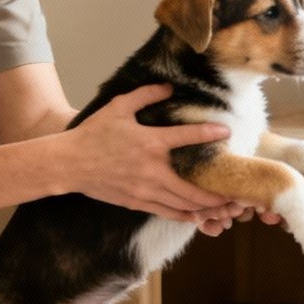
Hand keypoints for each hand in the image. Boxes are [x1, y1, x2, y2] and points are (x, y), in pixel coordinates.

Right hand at [65, 85, 235, 222]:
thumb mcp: (118, 107)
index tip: (227, 131)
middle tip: (237, 190)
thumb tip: (168, 86)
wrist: (67, 163)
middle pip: (194, 185)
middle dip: (219, 190)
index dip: (210, 133)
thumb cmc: (92, 134)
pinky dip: (185, 215)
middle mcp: (152, 169)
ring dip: (207, 206)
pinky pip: (167, 212)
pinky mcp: (136, 202)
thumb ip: (146, 95)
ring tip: (225, 207)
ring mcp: (145, 189)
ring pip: (184, 203)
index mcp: (150, 142)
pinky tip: (199, 216)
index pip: (189, 137)